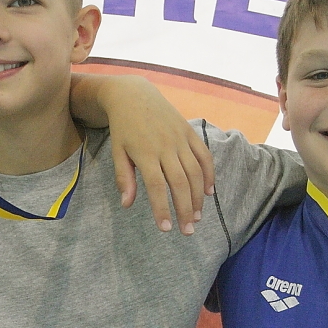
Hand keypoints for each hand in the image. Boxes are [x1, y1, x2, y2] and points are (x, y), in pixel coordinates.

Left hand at [94, 76, 214, 233]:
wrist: (134, 96)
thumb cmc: (123, 128)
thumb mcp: (118, 152)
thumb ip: (124, 178)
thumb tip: (127, 205)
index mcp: (145, 153)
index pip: (157, 187)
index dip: (163, 209)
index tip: (166, 229)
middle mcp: (165, 146)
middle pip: (180, 183)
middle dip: (185, 210)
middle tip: (187, 231)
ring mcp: (180, 139)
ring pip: (195, 172)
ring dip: (198, 197)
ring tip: (197, 217)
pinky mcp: (190, 132)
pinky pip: (204, 156)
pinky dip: (209, 174)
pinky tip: (208, 192)